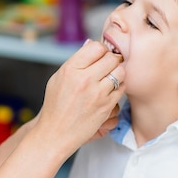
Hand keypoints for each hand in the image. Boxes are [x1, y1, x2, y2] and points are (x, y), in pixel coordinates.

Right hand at [35, 39, 124, 153]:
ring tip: (109, 78)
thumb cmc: (56, 105)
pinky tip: (109, 91)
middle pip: (111, 58)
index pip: (96, 47)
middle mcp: (84, 79)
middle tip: (107, 67)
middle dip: (111, 60)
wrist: (56, 132)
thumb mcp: (58, 78)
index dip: (100, 50)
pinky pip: (122, 88)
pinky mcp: (106, 106)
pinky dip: (118, 87)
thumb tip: (91, 44)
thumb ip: (76, 61)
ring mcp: (97, 93)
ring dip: (117, 73)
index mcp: (70, 69)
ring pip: (120, 72)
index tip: (99, 56)